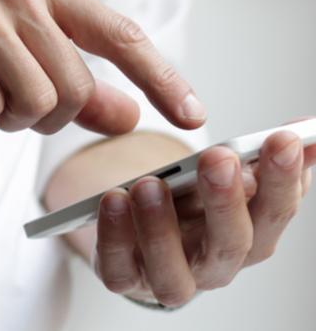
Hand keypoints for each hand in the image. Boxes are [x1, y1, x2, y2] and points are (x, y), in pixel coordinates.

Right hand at [0, 0, 205, 133]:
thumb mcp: (9, 54)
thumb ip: (72, 84)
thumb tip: (128, 115)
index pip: (121, 36)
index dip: (162, 78)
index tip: (192, 115)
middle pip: (74, 89)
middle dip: (43, 116)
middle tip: (2, 99)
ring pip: (35, 103)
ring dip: (3, 116)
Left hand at [93, 127, 315, 306]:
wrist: (139, 231)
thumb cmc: (188, 204)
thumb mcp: (221, 177)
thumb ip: (258, 160)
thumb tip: (302, 132)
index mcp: (250, 236)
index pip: (275, 212)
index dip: (283, 179)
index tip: (282, 139)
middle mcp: (215, 265)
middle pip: (231, 244)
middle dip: (227, 200)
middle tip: (218, 158)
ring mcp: (169, 278)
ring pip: (173, 269)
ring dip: (162, 227)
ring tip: (149, 184)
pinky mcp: (125, 279)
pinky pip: (118, 268)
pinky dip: (114, 236)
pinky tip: (113, 200)